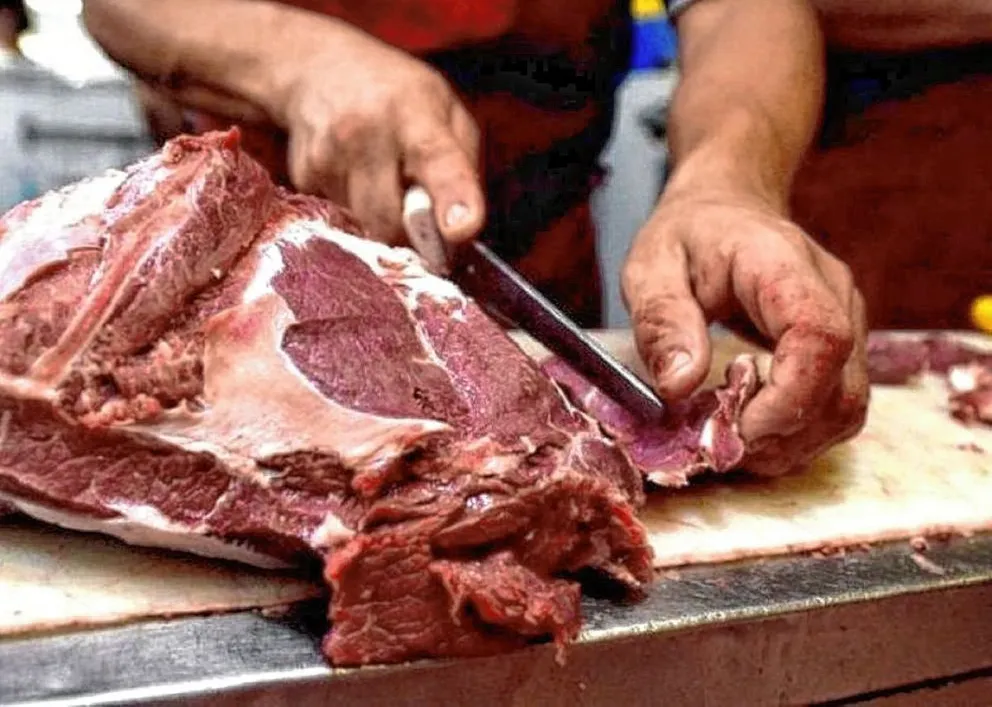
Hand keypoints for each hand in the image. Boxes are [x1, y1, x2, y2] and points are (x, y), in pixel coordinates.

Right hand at [278, 23, 483, 244]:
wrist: (318, 68)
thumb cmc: (397, 95)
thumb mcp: (445, 110)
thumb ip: (462, 166)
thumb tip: (460, 228)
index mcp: (414, 112)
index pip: (435, 159)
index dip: (452, 198)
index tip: (461, 229)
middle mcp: (365, 131)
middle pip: (391, 219)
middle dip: (409, 230)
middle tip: (418, 209)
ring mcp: (327, 154)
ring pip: (364, 225)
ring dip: (379, 217)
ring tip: (381, 176)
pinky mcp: (303, 176)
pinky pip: (340, 217)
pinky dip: (353, 208)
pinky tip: (353, 174)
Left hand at [621, 191, 868, 475]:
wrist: (727, 208)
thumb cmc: (688, 235)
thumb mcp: (651, 267)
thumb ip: (662, 320)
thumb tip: (679, 386)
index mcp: (784, 265)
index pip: (820, 338)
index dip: (785, 399)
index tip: (734, 430)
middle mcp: (834, 295)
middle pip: (841, 390)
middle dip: (780, 436)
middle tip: (718, 446)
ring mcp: (848, 323)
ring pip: (846, 409)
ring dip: (790, 443)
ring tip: (730, 440)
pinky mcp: (843, 349)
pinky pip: (837, 408)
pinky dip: (797, 434)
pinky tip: (752, 428)